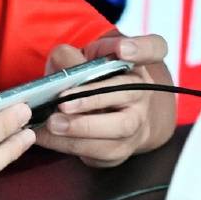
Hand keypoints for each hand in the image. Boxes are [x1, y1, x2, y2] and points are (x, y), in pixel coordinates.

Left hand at [34, 34, 176, 167]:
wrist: (110, 116)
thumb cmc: (91, 81)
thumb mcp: (82, 61)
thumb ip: (72, 56)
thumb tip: (63, 66)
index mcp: (135, 63)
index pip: (154, 48)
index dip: (140, 48)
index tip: (123, 50)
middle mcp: (142, 92)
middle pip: (129, 93)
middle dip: (94, 99)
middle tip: (63, 103)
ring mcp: (137, 123)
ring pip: (119, 128)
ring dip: (81, 128)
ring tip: (52, 124)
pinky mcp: (122, 149)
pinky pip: (102, 151)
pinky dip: (70, 145)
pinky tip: (47, 137)